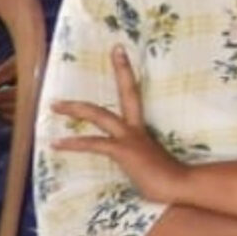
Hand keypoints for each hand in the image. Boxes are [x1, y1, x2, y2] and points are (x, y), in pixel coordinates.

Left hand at [50, 45, 191, 204]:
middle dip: (122, 70)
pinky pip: (94, 143)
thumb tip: (136, 166)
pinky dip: (74, 143)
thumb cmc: (168, 182)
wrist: (181, 186)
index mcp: (142, 131)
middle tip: (115, 50)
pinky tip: (56, 143)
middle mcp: (137, 129)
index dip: (130, 75)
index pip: (137, 98)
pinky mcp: (124, 150)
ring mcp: (131, 138)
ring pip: (101, 114)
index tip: (124, 54)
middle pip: (129, 92)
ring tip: (55, 105)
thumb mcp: (149, 167)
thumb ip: (138, 160)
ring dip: (76, 109)